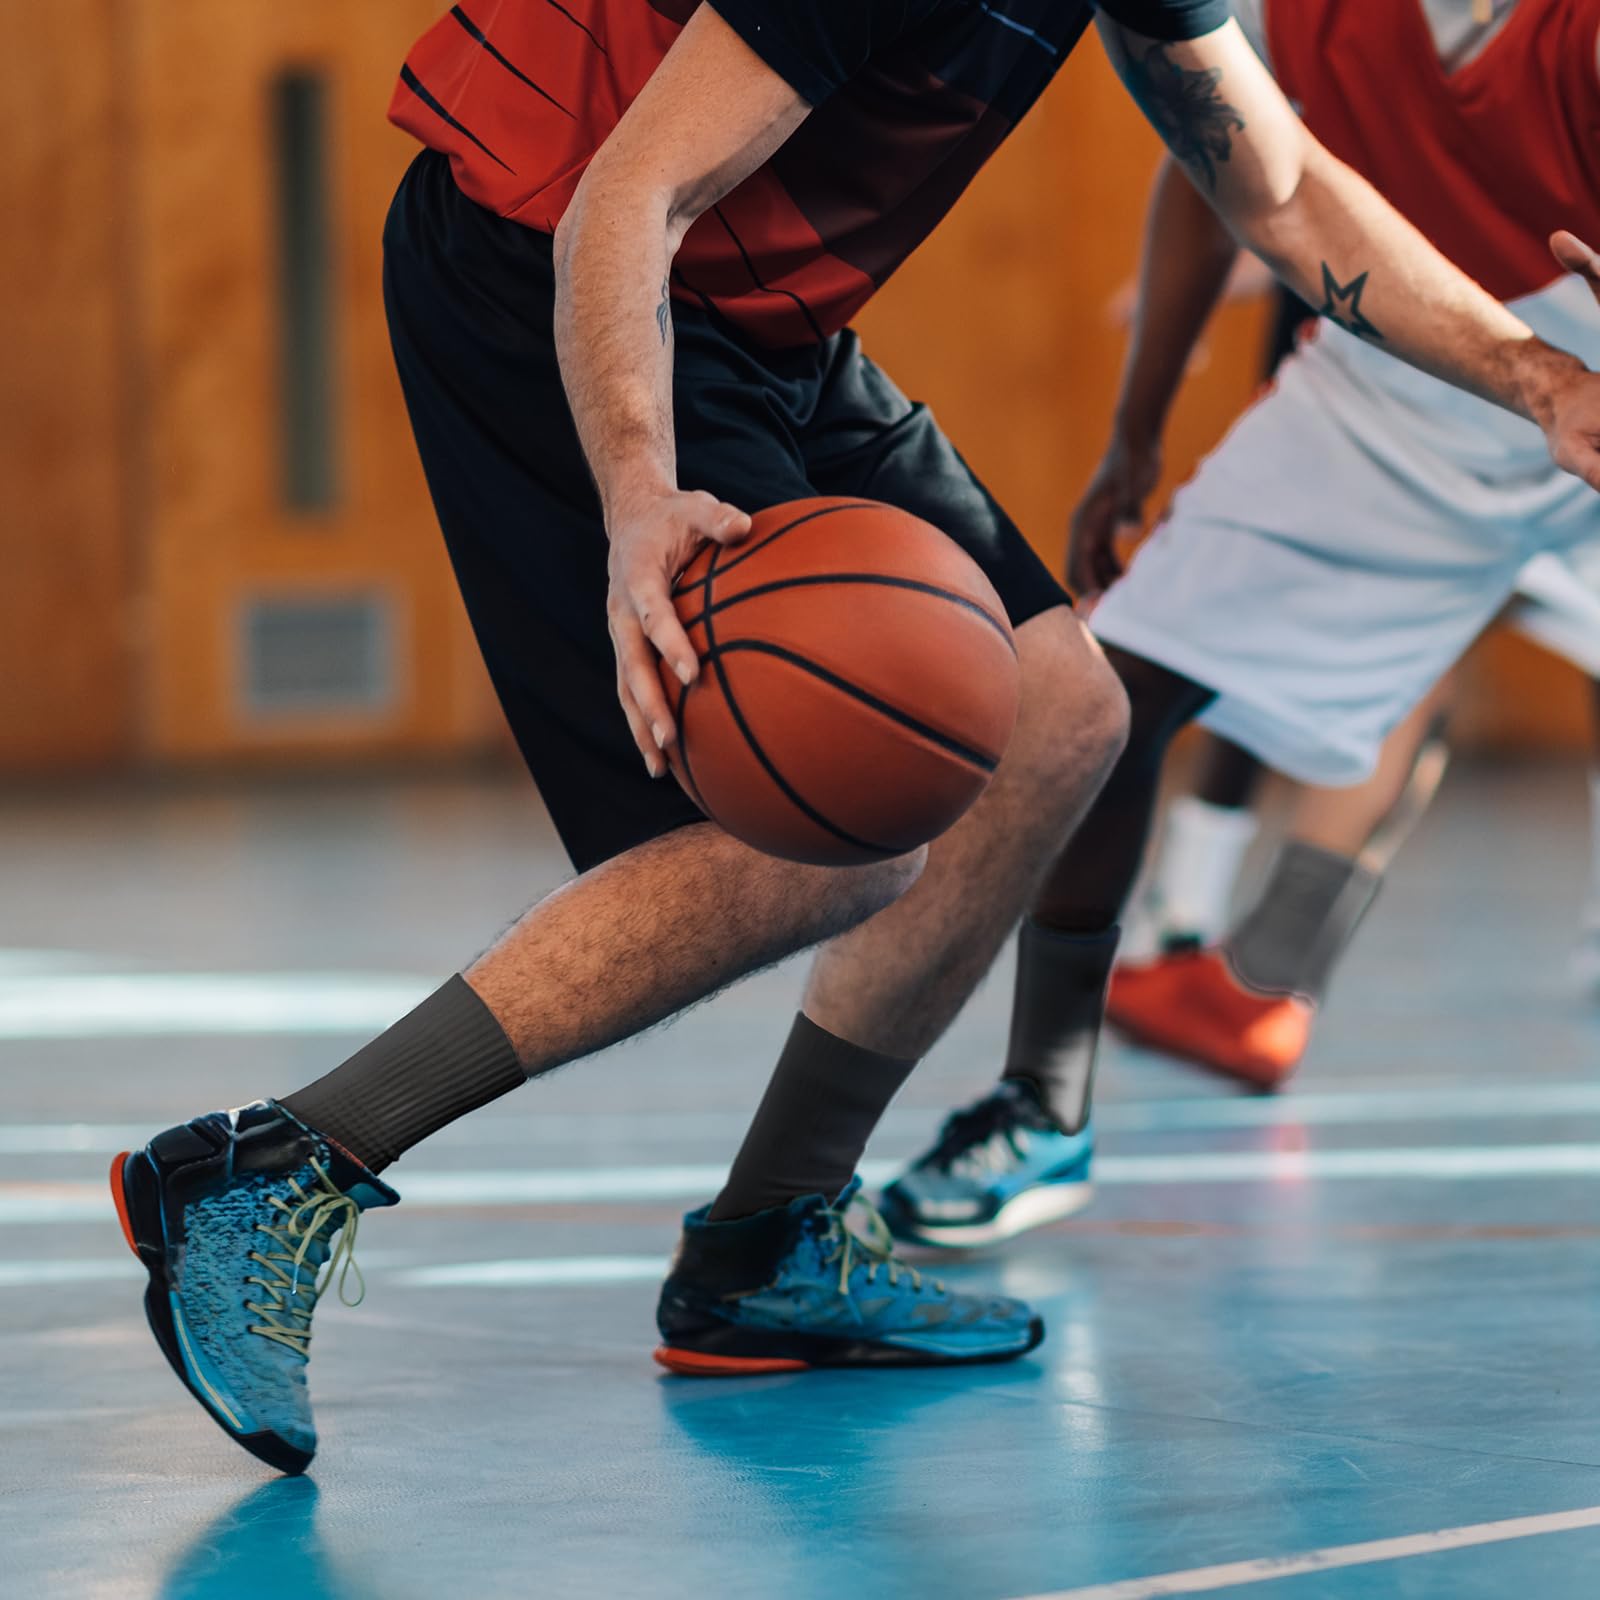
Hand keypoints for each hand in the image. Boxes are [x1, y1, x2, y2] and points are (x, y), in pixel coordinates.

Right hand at [606, 488, 751, 776]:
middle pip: (632, 665)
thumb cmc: (674, 516)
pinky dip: (644, 722)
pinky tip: (664, 758)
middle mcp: (622, 611)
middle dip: (649, 705)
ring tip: (659, 768)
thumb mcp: (696, 505)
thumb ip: (718, 518)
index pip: (654, 614)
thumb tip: (744, 526)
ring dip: (641, 727)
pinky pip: (632, 689)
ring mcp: (621, 633)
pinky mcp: (627, 647)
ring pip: (626, 687)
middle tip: (670, 738)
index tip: (694, 674)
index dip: (671, 644)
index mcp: (638, 577)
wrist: (632, 518)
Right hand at [1066, 434, 1161, 597]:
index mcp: (1083, 525)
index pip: (1076, 571)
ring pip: (1094, 570)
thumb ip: (1132, 510)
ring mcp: (1094, 529)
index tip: (1107, 613)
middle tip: (1121, 616)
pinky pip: (1106, 559)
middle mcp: (1083, 531)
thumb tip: (1129, 535)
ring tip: (1130, 602)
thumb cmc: (1135, 459)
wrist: (1136, 436)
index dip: (1088, 595)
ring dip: (1107, 586)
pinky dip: (1116, 573)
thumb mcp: (1137, 483)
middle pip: (1082, 575)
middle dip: (1097, 596)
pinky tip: (1136, 581)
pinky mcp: (1107, 527)